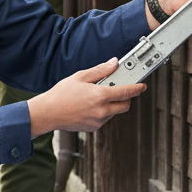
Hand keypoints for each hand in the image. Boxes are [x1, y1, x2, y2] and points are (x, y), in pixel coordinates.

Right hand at [26, 58, 145, 135]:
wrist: (48, 113)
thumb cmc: (61, 94)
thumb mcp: (81, 76)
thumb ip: (100, 70)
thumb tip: (114, 63)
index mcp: (100, 96)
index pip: (126, 92)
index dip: (137, 88)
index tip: (142, 85)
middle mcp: (102, 111)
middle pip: (125, 105)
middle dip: (126, 97)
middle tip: (119, 89)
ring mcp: (98, 121)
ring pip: (114, 112)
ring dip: (113, 104)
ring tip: (97, 96)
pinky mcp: (93, 127)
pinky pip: (105, 118)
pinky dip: (103, 111)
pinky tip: (90, 105)